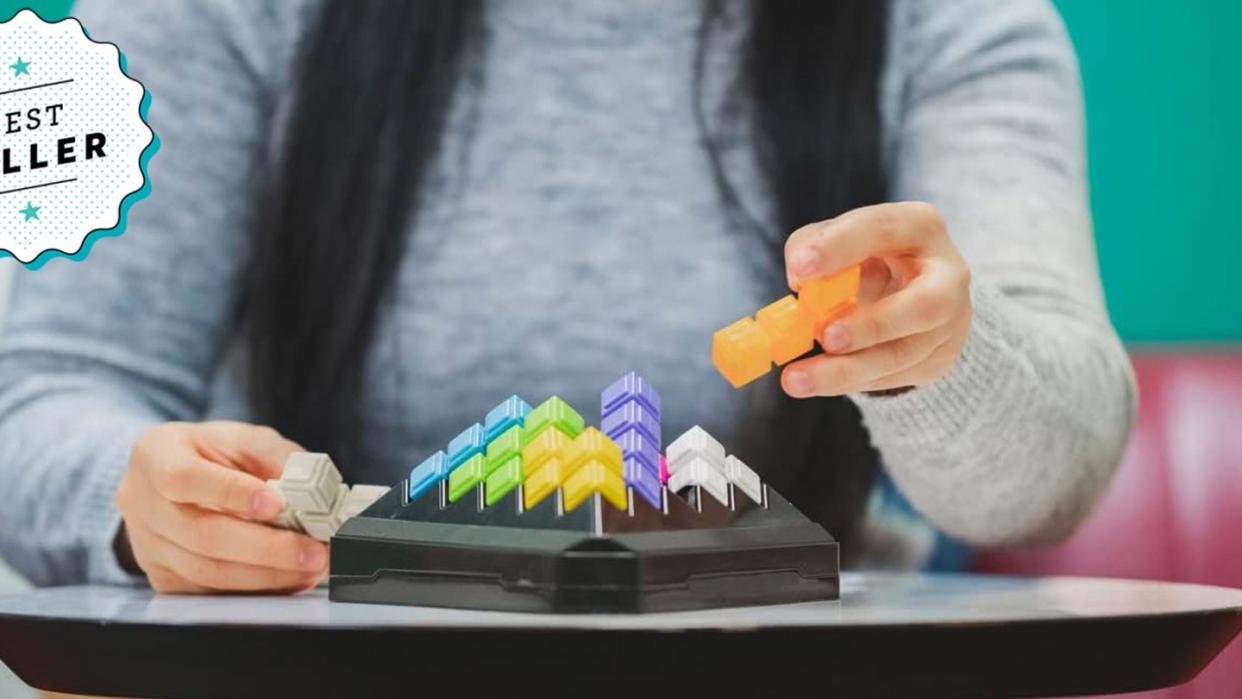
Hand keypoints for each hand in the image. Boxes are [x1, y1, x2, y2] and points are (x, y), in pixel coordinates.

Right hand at [115, 421, 327, 592]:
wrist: (173, 474)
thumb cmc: (210, 453)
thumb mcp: (242, 437)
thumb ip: (274, 456)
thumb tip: (311, 489)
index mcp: (155, 455)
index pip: (184, 478)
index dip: (231, 493)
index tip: (276, 504)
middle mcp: (142, 502)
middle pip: (202, 535)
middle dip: (267, 548)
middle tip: (314, 552)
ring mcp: (147, 545)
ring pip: (207, 571)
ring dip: (267, 575)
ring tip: (311, 568)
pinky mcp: (162, 576)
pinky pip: (210, 591)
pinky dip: (255, 589)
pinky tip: (289, 579)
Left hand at [781, 202, 971, 396]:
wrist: (910, 286)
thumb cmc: (867, 255)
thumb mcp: (839, 236)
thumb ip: (812, 246)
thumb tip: (800, 280)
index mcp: (920, 227)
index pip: (882, 230)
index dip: (840, 248)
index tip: (799, 268)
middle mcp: (947, 275)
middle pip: (922, 306)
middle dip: (872, 325)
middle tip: (824, 337)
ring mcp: (950, 322)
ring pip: (902, 355)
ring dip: (846, 371)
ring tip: (796, 380)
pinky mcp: (938, 359)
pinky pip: (891, 377)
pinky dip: (848, 381)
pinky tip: (817, 382)